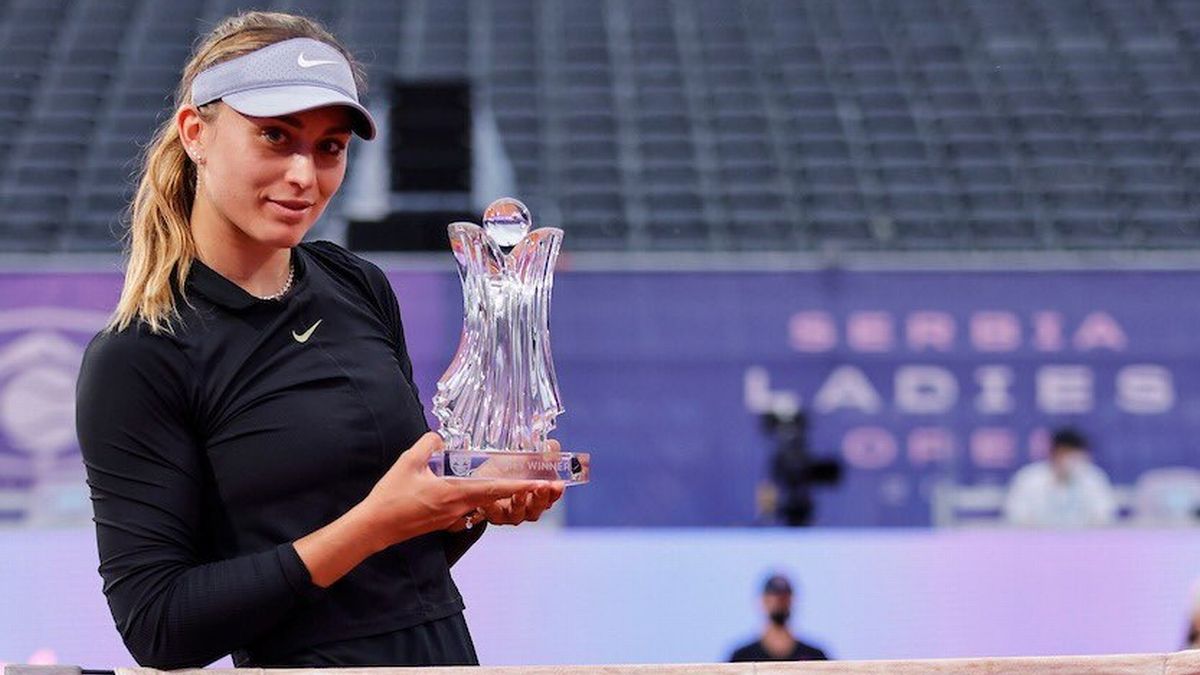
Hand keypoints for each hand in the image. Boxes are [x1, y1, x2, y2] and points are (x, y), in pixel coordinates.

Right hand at [362, 432, 549, 548]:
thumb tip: (441, 437)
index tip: (541, 484)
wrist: (376, 526)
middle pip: (494, 497)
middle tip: (534, 478)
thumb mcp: (408, 461)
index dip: (520, 486)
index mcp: (455, 494)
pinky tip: (465, 487)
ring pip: (481, 502)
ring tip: (507, 481)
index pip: (495, 489)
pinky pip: (466, 508)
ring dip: (495, 494)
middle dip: (515, 489)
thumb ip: (429, 444)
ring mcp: (452, 517)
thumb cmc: (391, 496)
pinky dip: (474, 498)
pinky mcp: (444, 521)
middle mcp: (459, 508)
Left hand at [446, 438, 566, 530]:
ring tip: (519, 492)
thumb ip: (544, 449)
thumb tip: (552, 446)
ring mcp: (511, 513)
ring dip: (520, 503)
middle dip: (541, 498)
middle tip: (542, 487)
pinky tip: (490, 500)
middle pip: (537, 508)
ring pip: (519, 514)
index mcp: (539, 493)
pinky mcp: (494, 516)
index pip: (552, 496)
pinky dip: (493, 507)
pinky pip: (495, 514)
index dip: (556, 492)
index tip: (557, 484)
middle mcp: (527, 507)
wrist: (482, 480)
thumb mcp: (526, 453)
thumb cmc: (508, 468)